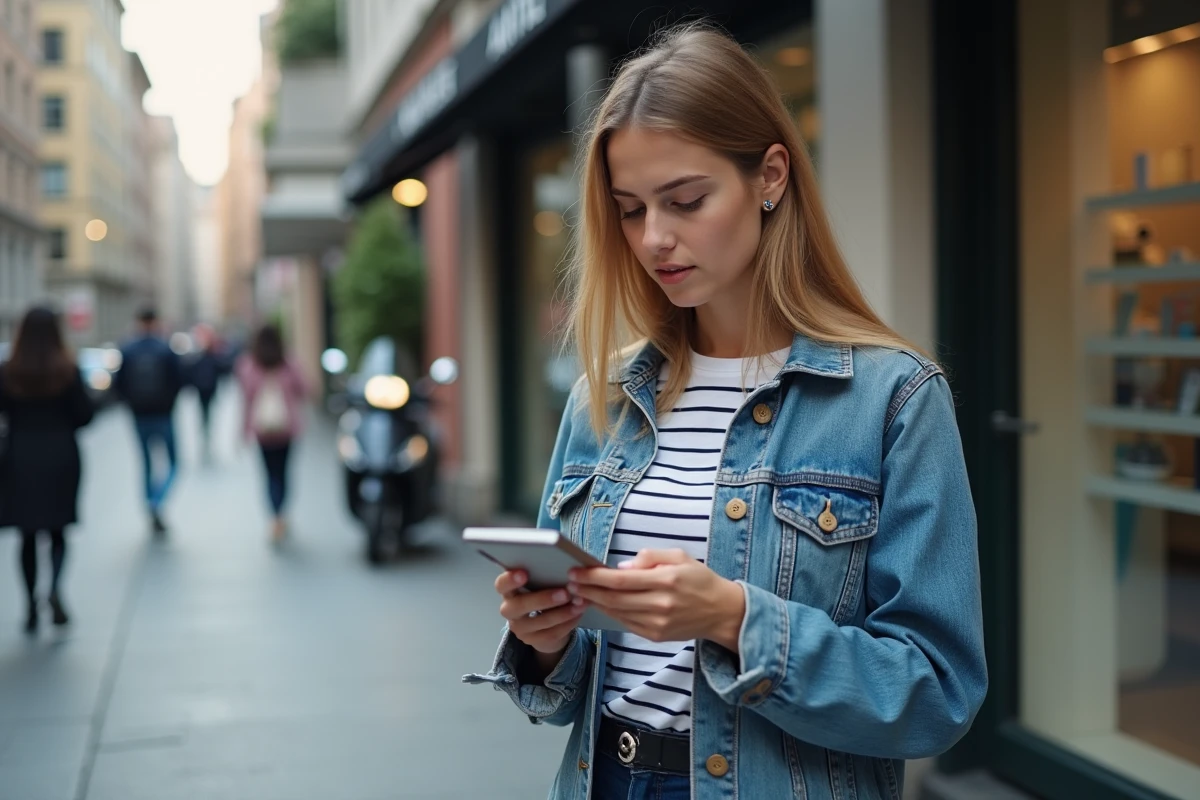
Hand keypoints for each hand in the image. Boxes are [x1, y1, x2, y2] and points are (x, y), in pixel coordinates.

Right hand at [495, 569, 587, 654]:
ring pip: (540, 621)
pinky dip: (568, 623)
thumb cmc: (542, 593)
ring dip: (563, 612)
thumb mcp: (540, 584)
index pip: (501, 584)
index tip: (524, 573)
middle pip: (519, 606)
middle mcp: (509, 610)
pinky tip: (578, 614)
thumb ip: (544, 576)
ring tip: (579, 603)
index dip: (510, 579)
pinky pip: (551, 633)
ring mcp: (519, 628)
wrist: (543, 623)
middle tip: (565, 593)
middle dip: (543, 599)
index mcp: (508, 591)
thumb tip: (566, 569)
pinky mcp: (532, 641)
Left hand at [569, 549, 745, 649]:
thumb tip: (622, 566)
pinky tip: (600, 604)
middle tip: (570, 582)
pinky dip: (610, 613)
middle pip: (613, 598)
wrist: (721, 612)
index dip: (594, 576)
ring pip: (616, 613)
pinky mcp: (655, 635)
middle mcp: (660, 604)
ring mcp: (657, 623)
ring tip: (579, 593)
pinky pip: (626, 623)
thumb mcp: (679, 556)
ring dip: (594, 603)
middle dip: (588, 589)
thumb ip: (650, 557)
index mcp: (665, 581)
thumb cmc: (699, 579)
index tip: (577, 571)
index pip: (620, 580)